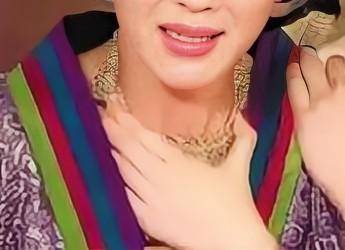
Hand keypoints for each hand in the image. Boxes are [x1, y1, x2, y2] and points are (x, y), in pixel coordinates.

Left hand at [101, 96, 275, 249]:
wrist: (230, 241)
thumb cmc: (235, 205)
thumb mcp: (240, 166)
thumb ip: (243, 139)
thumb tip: (242, 119)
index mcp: (179, 163)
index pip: (146, 138)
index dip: (128, 123)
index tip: (115, 109)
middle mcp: (161, 178)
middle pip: (129, 150)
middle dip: (114, 131)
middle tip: (100, 116)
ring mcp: (151, 200)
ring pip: (124, 171)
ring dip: (112, 153)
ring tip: (102, 137)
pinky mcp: (147, 219)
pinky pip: (124, 197)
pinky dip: (116, 181)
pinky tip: (110, 172)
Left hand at [287, 49, 344, 248]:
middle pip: (334, 62)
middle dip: (332, 65)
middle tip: (327, 70)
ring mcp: (323, 101)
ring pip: (312, 66)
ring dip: (308, 59)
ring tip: (304, 57)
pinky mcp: (304, 115)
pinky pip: (294, 85)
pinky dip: (293, 73)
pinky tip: (292, 68)